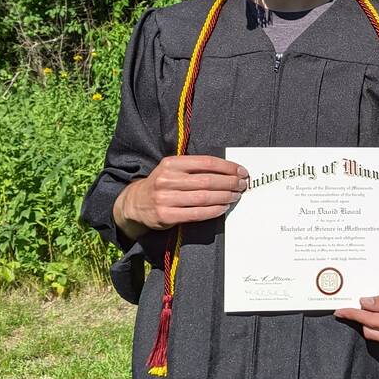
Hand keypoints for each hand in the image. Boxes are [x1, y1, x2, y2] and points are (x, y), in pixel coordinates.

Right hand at [113, 155, 248, 237]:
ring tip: (236, 196)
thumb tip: (227, 171)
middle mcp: (167, 179)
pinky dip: (213, 211)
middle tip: (242, 185)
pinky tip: (223, 208)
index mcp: (171, 163)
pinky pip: (196, 214)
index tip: (240, 171)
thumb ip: (194, 168)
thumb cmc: (161, 184)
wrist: (135, 203)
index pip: (206, 162)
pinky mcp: (166, 215)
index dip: (227, 167)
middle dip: (230, 183)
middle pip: (207, 180)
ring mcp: (165, 198)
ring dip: (224, 197)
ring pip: (203, 197)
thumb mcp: (172, 169)